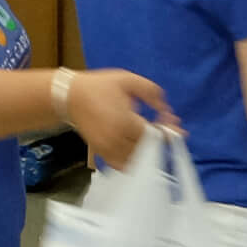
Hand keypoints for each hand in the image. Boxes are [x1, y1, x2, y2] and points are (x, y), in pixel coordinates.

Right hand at [62, 70, 177, 164]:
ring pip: (136, 160)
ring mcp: (108, 149)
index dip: (168, 131)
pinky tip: (140, 152)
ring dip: (148, 152)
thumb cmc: (99, 86)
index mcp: (125, 122)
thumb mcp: (128, 80)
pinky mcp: (101, 153)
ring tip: (154, 141)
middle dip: (160, 140)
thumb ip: (151, 92)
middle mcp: (116, 140)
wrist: (70, 96)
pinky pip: (122, 166)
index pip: (154, 135)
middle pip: (147, 149)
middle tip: (167, 131)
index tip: (176, 127)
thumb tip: (166, 110)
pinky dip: (134, 162)